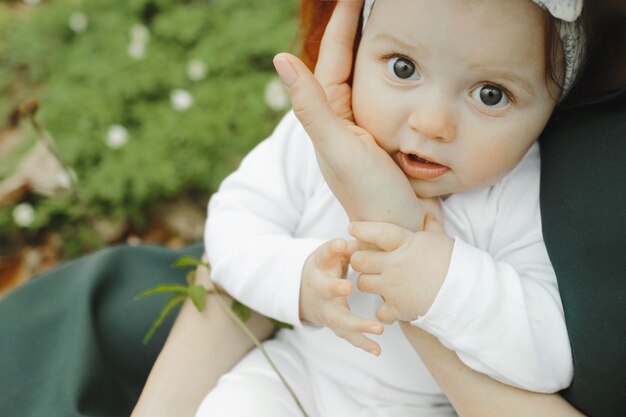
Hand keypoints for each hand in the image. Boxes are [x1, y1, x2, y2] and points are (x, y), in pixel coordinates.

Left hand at [273, 1, 437, 230]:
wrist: (402, 231)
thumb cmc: (370, 194)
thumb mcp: (339, 149)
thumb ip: (312, 107)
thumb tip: (280, 59)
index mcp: (329, 115)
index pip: (334, 55)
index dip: (344, 19)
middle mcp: (344, 117)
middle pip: (349, 58)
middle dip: (358, 24)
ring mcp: (367, 125)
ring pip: (368, 73)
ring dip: (376, 42)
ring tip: (388, 15)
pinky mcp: (388, 134)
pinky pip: (389, 91)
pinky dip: (395, 70)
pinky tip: (407, 58)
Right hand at [300, 238, 383, 355]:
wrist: (306, 291)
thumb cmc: (326, 267)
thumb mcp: (330, 253)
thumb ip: (342, 247)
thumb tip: (356, 237)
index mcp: (320, 270)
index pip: (323, 257)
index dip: (331, 250)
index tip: (341, 244)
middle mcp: (321, 292)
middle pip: (326, 293)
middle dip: (335, 290)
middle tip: (348, 288)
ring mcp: (327, 312)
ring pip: (340, 321)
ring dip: (358, 327)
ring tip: (378, 329)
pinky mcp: (336, 325)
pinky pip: (349, 336)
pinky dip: (363, 343)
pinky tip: (377, 349)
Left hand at [349, 215, 453, 322]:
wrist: (468, 292)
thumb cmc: (456, 262)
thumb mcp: (442, 239)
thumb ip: (430, 226)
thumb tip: (428, 212)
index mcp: (405, 244)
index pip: (376, 232)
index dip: (361, 229)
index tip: (352, 228)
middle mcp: (395, 264)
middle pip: (360, 260)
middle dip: (359, 260)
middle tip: (365, 261)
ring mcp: (394, 287)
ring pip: (362, 283)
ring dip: (368, 283)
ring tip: (377, 282)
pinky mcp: (398, 308)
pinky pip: (378, 312)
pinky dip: (384, 311)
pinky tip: (391, 306)